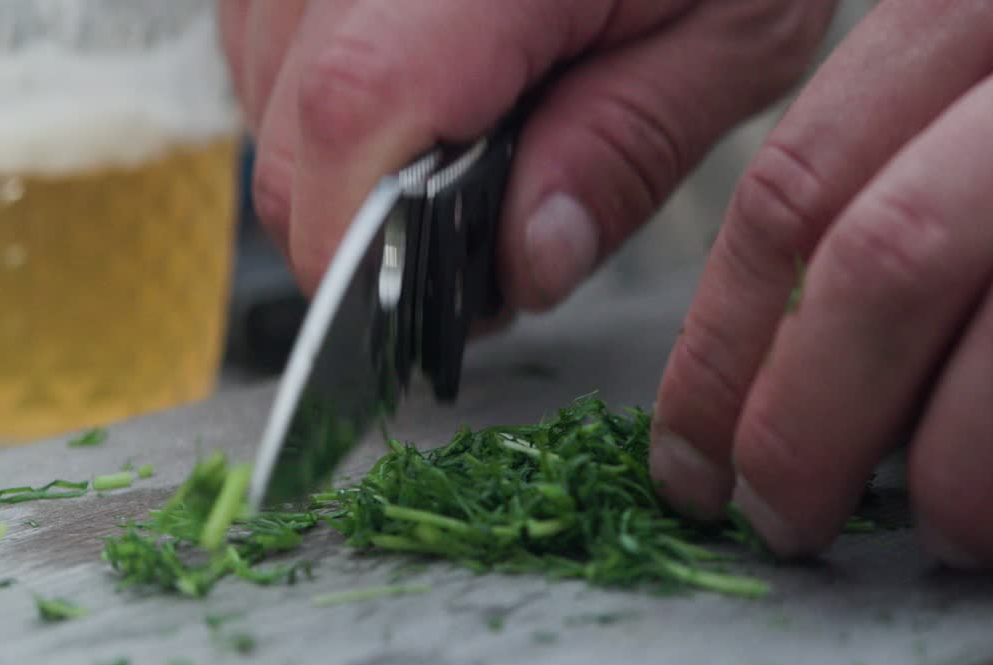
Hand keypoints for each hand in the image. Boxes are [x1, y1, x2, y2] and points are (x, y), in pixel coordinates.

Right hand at [218, 0, 836, 310]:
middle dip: (369, 219)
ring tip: (466, 138)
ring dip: (349, 154)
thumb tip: (522, 266)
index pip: (353, 107)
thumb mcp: (731, 27)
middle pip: (288, 116)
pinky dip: (330, 89)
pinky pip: (267, 33)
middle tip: (476, 235)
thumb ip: (626, 149)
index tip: (424, 309)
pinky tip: (427, 84)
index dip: (368, 240)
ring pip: (261, 83)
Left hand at [651, 0, 992, 572]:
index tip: (694, 466)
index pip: (794, 192)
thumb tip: (773, 376)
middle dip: (814, 426)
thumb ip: (895, 167)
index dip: (722, 355)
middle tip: (791, 520)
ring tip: (951, 529)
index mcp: (971, 6)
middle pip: (898, 257)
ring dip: (976, 462)